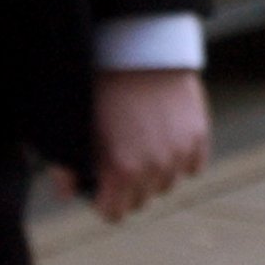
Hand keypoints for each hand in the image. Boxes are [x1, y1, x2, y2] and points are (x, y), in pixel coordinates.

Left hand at [48, 68, 210, 221]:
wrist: (140, 50)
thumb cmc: (103, 88)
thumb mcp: (77, 128)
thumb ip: (64, 168)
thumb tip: (67, 194)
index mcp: (122, 171)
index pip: (114, 214)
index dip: (103, 202)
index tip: (100, 188)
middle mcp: (155, 167)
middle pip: (141, 201)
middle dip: (128, 189)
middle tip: (120, 164)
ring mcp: (181, 152)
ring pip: (167, 184)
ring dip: (155, 174)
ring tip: (143, 149)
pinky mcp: (199, 136)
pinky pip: (193, 167)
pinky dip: (181, 160)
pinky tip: (167, 141)